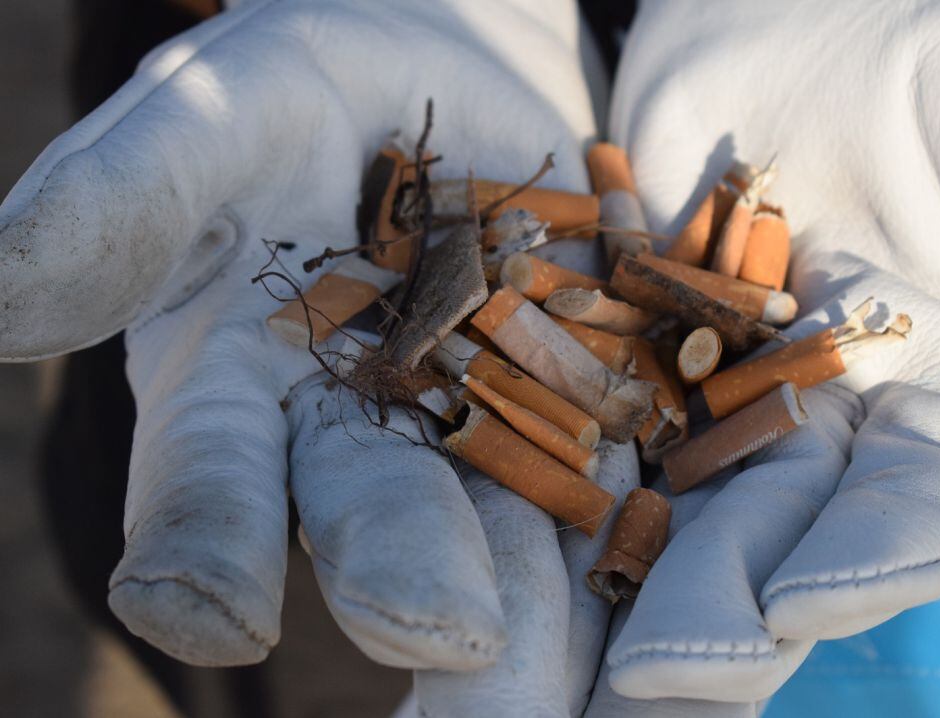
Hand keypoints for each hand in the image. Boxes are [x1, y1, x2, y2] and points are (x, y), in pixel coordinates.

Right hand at [0, 0, 619, 688]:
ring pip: (517, 520)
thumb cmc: (299, 89)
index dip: (200, 544)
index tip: (212, 608)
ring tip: (591, 673)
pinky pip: (633, 454)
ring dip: (555, 592)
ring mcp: (491, 425)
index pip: (207, 487)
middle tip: (452, 640)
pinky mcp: (598, 393)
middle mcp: (365, 439)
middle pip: (379, 520)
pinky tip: (706, 565)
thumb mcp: (212, 120)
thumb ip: (121, 205)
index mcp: (246, 399)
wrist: (442, 60)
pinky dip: (667, 507)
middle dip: (409, 577)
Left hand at [588, 0, 939, 705]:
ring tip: (572, 679)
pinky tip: (501, 557)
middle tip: (661, 682)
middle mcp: (823, 430)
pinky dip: (547, 491)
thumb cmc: (895, 68)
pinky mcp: (627, 374)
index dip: (875, 560)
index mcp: (937, 402)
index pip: (922, 508)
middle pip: (784, 539)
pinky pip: (583, 437)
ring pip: (676, 519)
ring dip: (628, 595)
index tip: (803, 604)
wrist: (758, 33)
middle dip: (726, 611)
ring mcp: (715, 408)